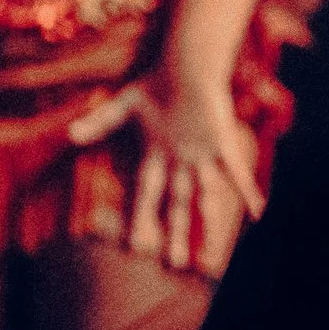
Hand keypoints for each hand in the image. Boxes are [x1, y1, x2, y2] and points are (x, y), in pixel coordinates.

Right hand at [66, 73, 263, 275]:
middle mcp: (180, 162)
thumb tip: (70, 135)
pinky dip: (246, 190)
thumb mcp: (123, 105)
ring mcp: (202, 154)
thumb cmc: (157, 83)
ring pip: (204, 195)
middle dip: (176, 234)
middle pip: (177, 204)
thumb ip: (99, 123)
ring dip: (207, 223)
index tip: (134, 248)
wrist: (189, 64)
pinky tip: (257, 212)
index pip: (145, 195)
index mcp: (156, 156)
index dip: (140, 220)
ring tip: (211, 254)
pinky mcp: (222, 142)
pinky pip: (235, 170)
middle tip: (176, 265)